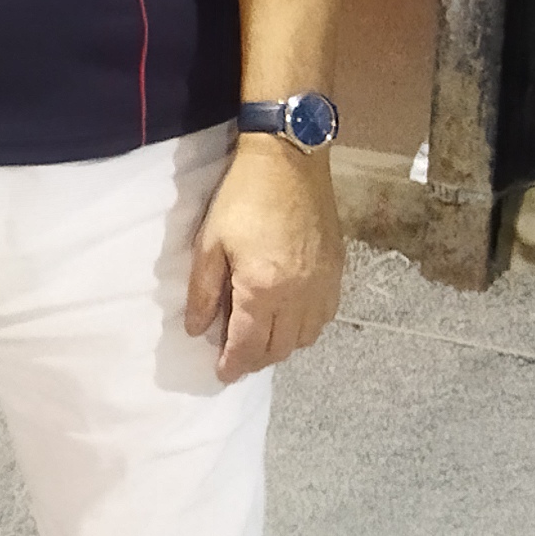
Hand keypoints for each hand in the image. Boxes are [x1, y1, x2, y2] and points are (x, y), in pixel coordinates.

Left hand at [186, 135, 343, 381]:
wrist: (290, 160)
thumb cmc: (243, 197)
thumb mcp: (210, 243)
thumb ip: (204, 292)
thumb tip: (196, 330)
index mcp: (263, 290)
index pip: (249, 346)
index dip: (234, 365)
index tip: (222, 374)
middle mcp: (299, 295)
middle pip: (280, 348)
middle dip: (256, 360)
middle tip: (237, 358)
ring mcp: (323, 284)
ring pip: (306, 337)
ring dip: (283, 346)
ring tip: (262, 340)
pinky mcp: (337, 270)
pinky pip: (326, 316)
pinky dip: (307, 327)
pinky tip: (291, 318)